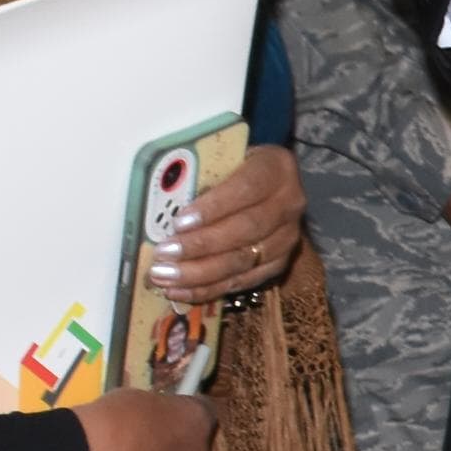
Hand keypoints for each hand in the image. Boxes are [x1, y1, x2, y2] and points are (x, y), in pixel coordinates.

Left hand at [152, 144, 302, 300]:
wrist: (270, 183)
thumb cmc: (236, 167)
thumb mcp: (223, 160)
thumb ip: (202, 179)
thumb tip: (163, 208)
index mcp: (275, 169)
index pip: (245, 189)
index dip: (212, 207)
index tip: (179, 222)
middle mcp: (288, 204)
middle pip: (246, 229)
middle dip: (201, 245)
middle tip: (164, 254)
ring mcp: (287, 237)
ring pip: (245, 260)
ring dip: (201, 272)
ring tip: (166, 276)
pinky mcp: (279, 262)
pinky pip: (245, 281)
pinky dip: (211, 288)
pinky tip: (181, 290)